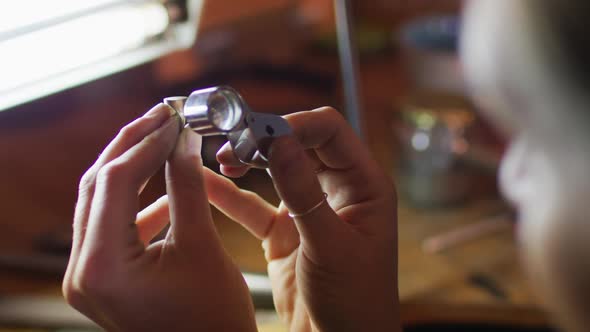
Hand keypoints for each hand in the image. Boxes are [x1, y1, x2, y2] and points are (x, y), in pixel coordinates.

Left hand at [62, 104, 256, 331]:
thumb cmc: (213, 319)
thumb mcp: (202, 245)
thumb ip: (188, 186)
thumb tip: (184, 138)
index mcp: (102, 267)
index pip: (115, 181)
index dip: (147, 142)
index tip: (174, 117)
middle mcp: (82, 272)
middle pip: (98, 186)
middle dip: (132, 145)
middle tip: (162, 116)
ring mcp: (87, 277)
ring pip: (101, 202)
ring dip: (132, 169)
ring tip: (164, 142)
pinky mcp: (101, 278)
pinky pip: (112, 226)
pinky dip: (137, 202)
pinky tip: (167, 190)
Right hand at [211, 107, 400, 331]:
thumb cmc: (354, 303)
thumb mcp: (328, 246)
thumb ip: (303, 193)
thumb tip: (279, 140)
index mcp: (364, 185)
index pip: (330, 132)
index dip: (294, 125)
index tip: (257, 131)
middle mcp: (338, 190)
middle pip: (300, 144)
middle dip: (265, 137)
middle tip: (232, 140)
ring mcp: (309, 208)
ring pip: (275, 169)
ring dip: (248, 160)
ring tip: (222, 157)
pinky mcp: (285, 231)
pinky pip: (255, 205)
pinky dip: (232, 195)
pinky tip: (209, 185)